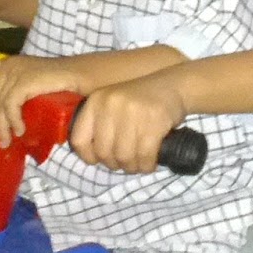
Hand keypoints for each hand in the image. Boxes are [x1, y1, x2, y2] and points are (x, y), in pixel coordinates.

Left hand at [0, 55, 82, 145]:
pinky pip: (10, 106)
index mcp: (8, 65)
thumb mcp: (32, 87)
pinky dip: (13, 121)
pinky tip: (20, 131)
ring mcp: (15, 73)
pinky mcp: (24, 82)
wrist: (81, 76)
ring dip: (2, 128)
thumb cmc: (61, 84)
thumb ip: (18, 96)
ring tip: (6, 142)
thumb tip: (7, 122)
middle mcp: (8, 67)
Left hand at [70, 74, 187, 173]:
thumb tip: (92, 157)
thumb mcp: (113, 105)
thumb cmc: (140, 101)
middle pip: (104, 152)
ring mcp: (131, 112)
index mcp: (95, 101)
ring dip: (133, 166)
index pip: (79, 140)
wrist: (173, 85)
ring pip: (124, 157)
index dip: (89, 156)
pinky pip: (144, 156)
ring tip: (139, 162)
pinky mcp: (153, 121)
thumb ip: (99, 125)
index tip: (101, 159)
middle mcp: (109, 105)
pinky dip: (147, 164)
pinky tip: (150, 162)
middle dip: (116, 163)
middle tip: (127, 161)